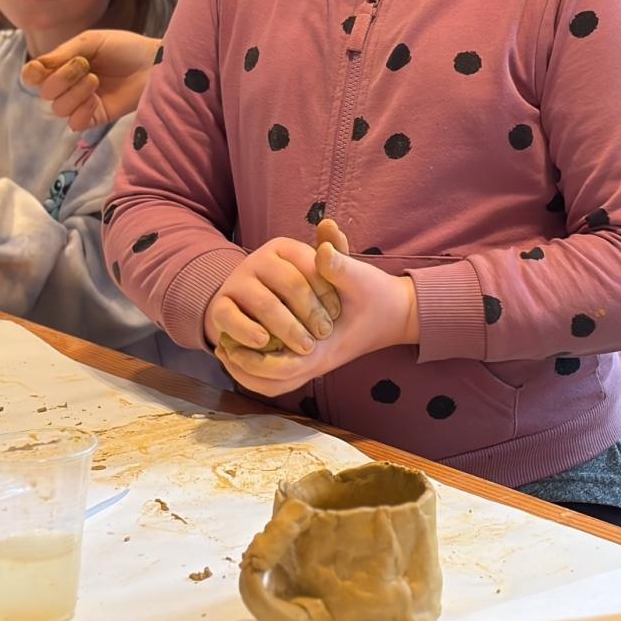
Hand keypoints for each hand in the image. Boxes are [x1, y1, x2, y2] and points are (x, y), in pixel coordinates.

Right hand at [20, 31, 160, 130]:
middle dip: (61, 79)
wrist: (153, 62)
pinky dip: (81, 112)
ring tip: (95, 80)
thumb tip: (38, 67)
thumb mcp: (91, 41)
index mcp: (62, 65)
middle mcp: (68, 86)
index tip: (43, 67)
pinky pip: (74, 124)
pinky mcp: (96, 118)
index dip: (32, 74)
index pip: (32, 76)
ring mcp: (81, 103)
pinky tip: (96, 100)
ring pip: (58, 108)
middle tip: (85, 66)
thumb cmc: (124, 48)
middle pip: (45, 93)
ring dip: (74, 93)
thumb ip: (63, 53)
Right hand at [203, 234, 344, 359]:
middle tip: (325, 333)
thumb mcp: (318, 276)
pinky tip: (263, 343)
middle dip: (311, 312)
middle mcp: (258, 260)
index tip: (337, 313)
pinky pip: (230, 317)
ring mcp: (237, 282)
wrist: (250, 313)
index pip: (309, 265)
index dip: (326, 291)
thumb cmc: (294, 296)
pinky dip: (247, 331)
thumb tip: (329, 224)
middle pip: (290, 284)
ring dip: (288, 328)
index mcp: (283, 248)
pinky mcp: (220, 305)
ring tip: (305, 346)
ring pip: (265, 304)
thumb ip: (334, 256)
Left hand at [216, 242, 418, 397]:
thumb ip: (339, 259)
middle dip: (245, 370)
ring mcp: (319, 362)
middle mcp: (320, 360)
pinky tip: (247, 352)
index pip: (283, 367)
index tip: (232, 344)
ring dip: (250, 373)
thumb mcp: (359, 274)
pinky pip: (285, 377)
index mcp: (326, 347)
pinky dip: (262, 372)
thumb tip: (324, 236)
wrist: (398, 313)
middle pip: (274, 383)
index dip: (254, 360)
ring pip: (277, 384)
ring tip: (228, 353)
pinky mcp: (318, 359)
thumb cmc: (377, 294)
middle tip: (223, 349)